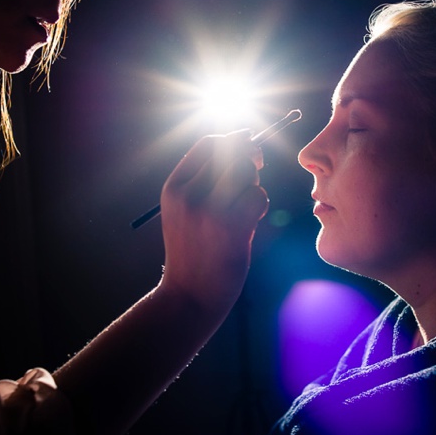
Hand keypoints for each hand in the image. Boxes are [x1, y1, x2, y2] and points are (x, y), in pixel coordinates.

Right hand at [156, 130, 268, 309]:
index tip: (248, 149)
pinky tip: (250, 221)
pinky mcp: (231, 227)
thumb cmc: (195, 250)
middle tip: (257, 171)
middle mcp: (188, 194)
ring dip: (254, 184)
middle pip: (230, 151)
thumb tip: (242, 140)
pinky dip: (260, 204)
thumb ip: (204, 179)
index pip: (208, 144)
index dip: (234, 140)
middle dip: (250, 158)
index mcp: (174, 187)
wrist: (190, 294)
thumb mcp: (184, 210)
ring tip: (246, 206)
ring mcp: (209, 210)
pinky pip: (258, 196)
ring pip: (246, 172)